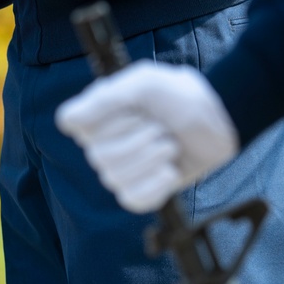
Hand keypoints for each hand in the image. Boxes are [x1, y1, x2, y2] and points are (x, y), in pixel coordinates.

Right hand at [55, 61, 238, 212]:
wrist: (217, 119)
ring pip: (116, 178)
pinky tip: (170, 171)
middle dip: (140, 140)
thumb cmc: (177, 96)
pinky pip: (133, 199)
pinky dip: (155, 187)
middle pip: (100, 156)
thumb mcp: (143, 84)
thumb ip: (105, 100)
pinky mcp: (139, 192)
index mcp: (95, 118)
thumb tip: (66, 122)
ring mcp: (118, 171)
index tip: (132, 108)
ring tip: (171, 145)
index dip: (106, 120)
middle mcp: (99, 146)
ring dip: (153, 159)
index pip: (76, 127)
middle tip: (162, 128)